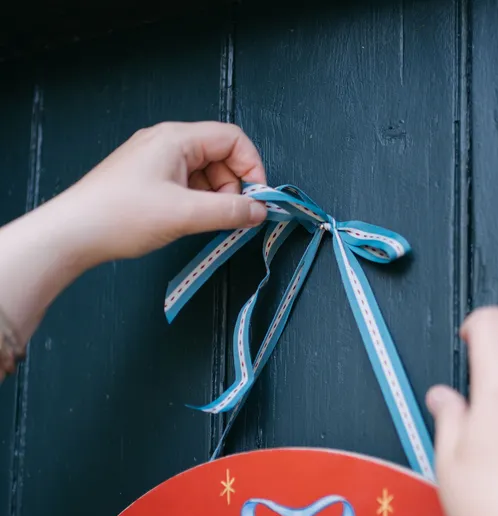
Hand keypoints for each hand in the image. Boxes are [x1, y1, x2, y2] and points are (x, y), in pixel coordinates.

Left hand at [47, 121, 267, 266]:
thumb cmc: (122, 216)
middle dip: (233, 186)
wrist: (75, 232)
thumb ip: (228, 211)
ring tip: (207, 223)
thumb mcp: (184, 214)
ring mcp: (155, 159)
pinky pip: (186, 183)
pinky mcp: (148, 178)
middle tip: (231, 217)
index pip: (232, 139)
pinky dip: (197, 201)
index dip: (252, 167)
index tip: (257, 199)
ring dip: (215, 197)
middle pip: (220, 155)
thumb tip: (259, 211)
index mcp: (176, 138)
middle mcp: (167, 142)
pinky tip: (190, 221)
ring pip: (204, 172)